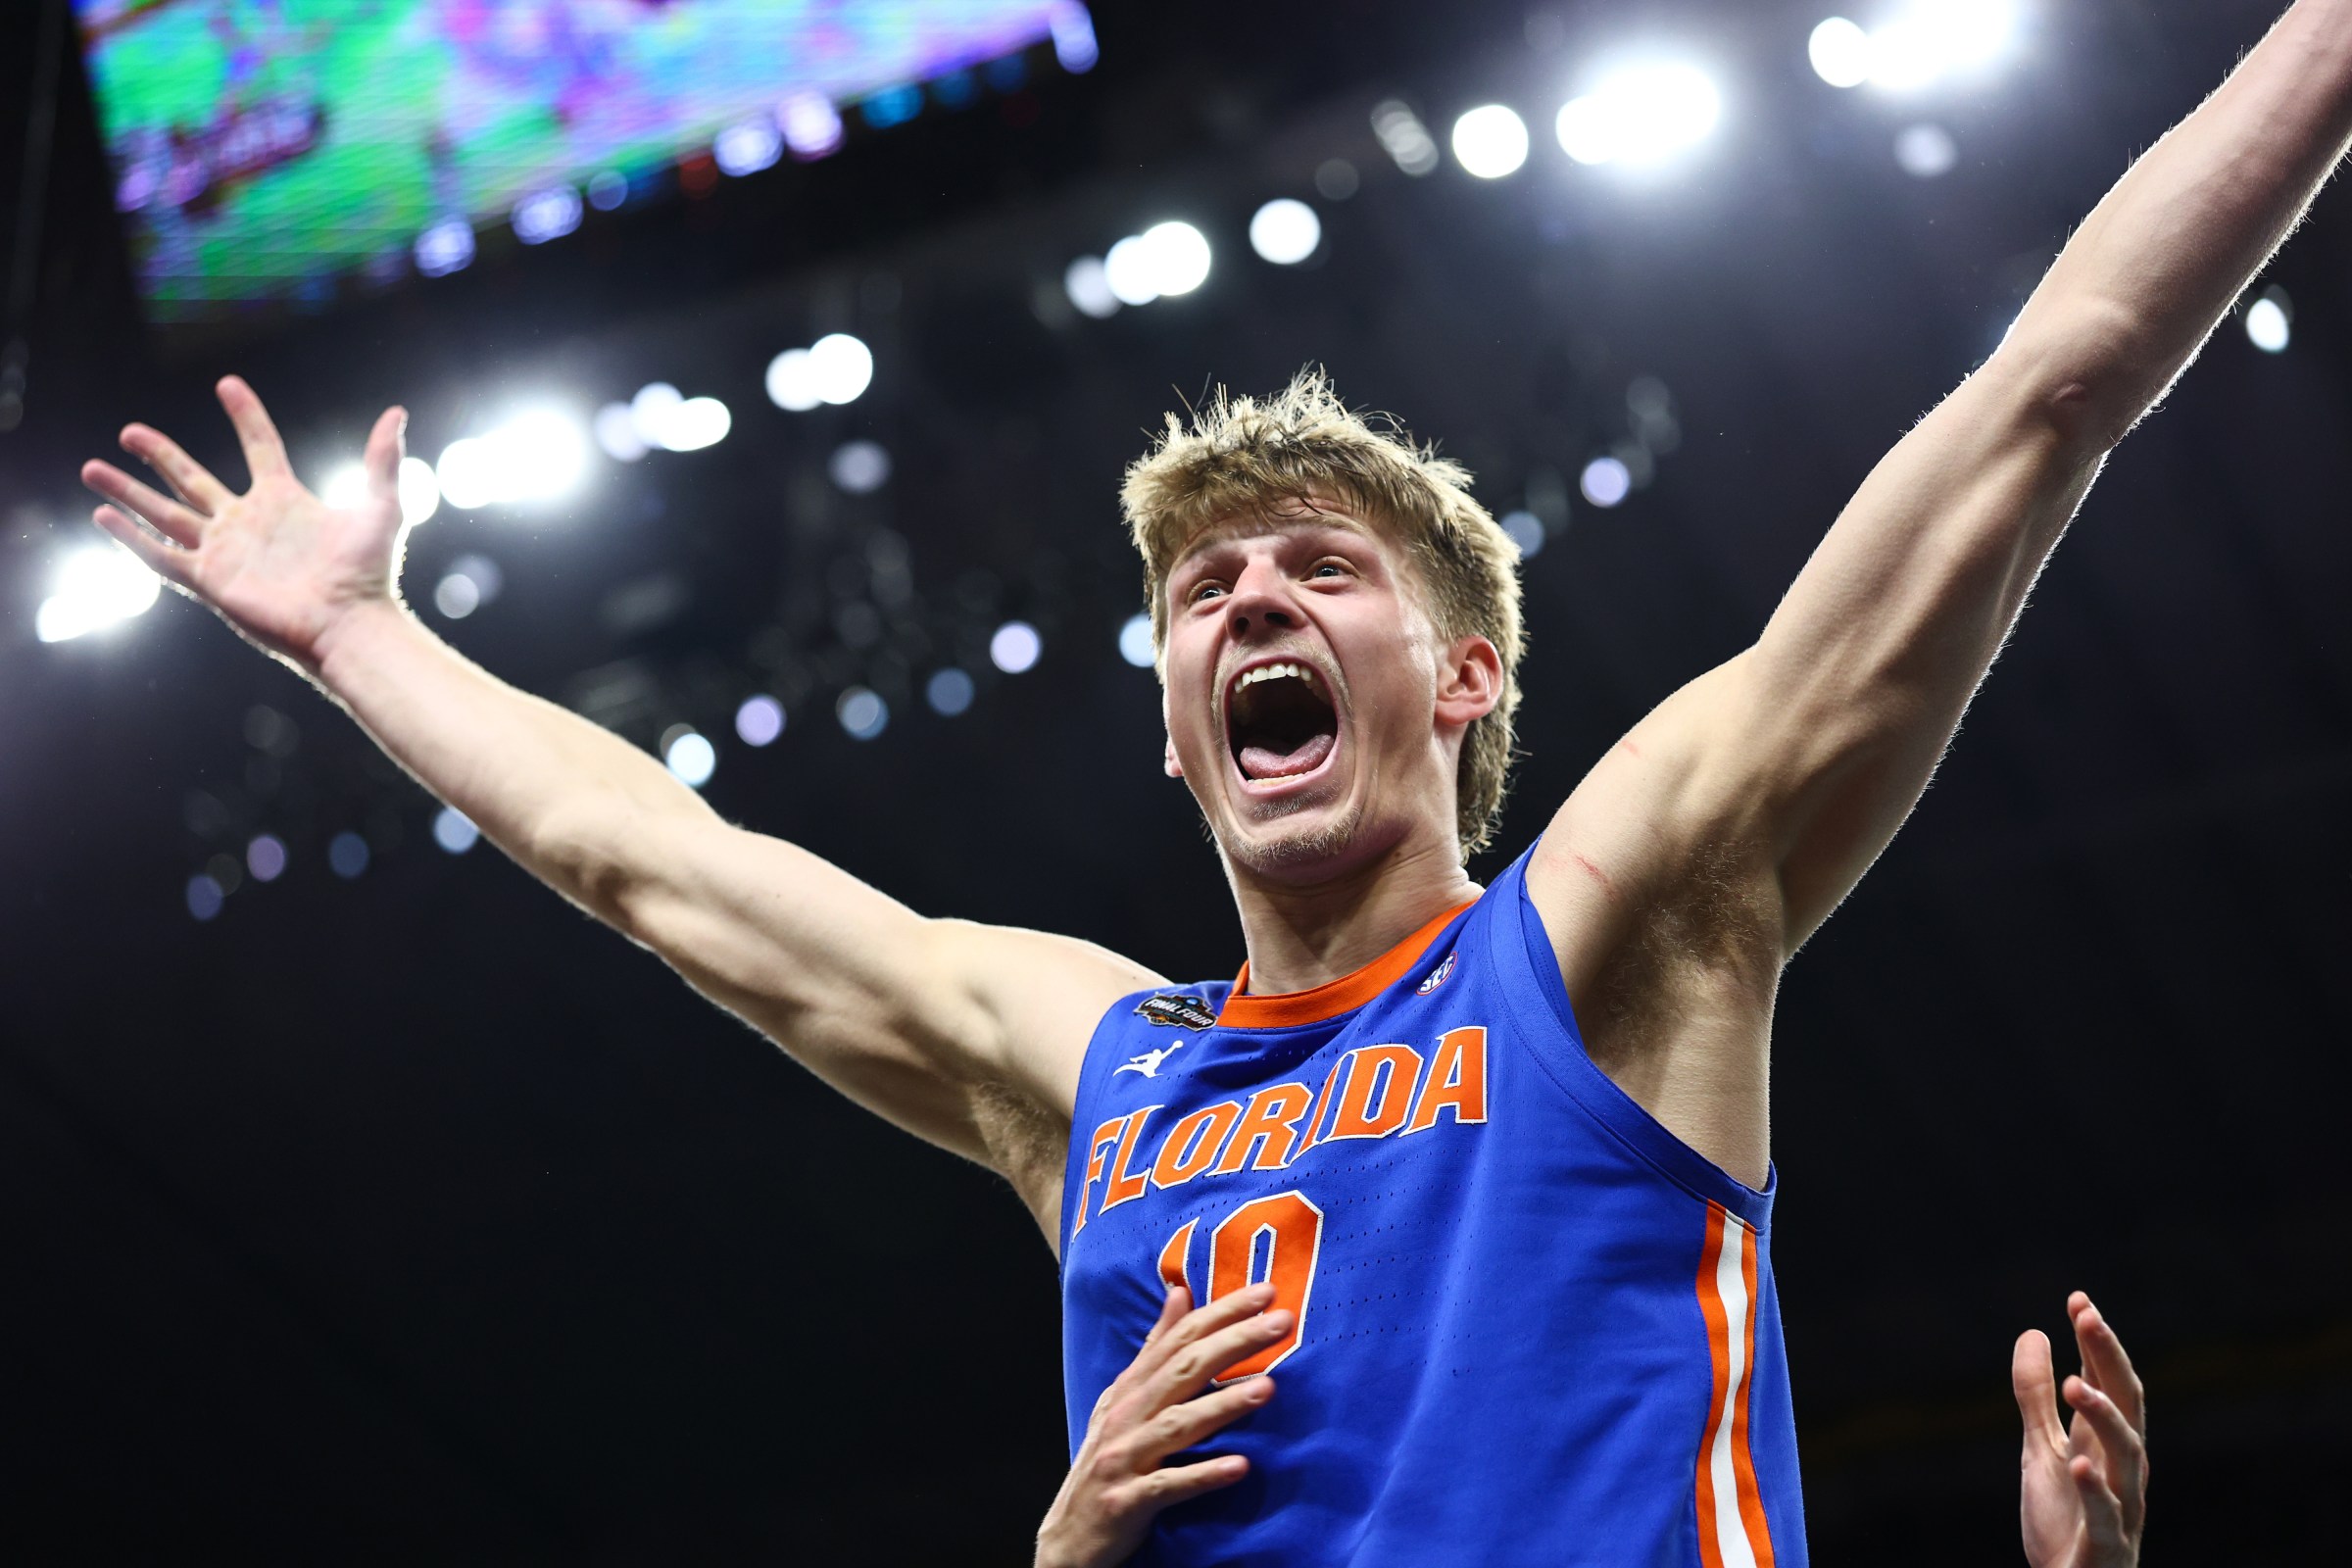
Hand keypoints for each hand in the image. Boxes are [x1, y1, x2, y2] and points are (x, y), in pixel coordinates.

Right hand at [81, 376, 410, 669]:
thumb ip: (383, 461)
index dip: (245, 416)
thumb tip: (396, 414)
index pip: (259, 447)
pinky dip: (132, 536)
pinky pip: (162, 556)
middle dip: (160, 455)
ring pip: (166, 514)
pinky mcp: (211, 581)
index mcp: (285, 501)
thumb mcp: (382, 508)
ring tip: (92, 468)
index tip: (227, 384)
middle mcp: (249, 523)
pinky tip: (104, 515)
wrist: (350, 623)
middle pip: (193, 480)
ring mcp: (226, 552)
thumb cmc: (368, 573)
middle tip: (130, 431)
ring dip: (129, 492)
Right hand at [1036, 1283, 1289, 1567]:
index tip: (1265, 1292)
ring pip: (1178, 1424)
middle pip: (1184, 1370)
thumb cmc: (1110, 1459)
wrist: (1070, 1534)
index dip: (1221, 1312)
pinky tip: (1240, 1466)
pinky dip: (1203, 1475)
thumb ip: (1157, 1347)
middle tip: (1281, 1322)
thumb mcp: (1126, 1398)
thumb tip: (1180, 1293)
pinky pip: (1170, 1485)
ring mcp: (1125, 1457)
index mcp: (1131, 1388)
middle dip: (1234, 1342)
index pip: (1180, 1339)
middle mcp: (1127, 1415)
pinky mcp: (1129, 1500)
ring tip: (1269, 1388)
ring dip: (1224, 1405)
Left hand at [2013, 1291, 2146, 1567]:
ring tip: (2074, 1383)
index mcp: (2105, 1442)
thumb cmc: (2064, 1518)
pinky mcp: (2107, 1544)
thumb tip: (2034, 1332)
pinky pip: (2107, 1515)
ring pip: (2125, 1454)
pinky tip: (2078, 1464)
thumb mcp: (2039, 1449)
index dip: (2097, 1342)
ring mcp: (2121, 1505)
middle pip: (2126, 1404)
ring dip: (2102, 1416)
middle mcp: (2122, 1467)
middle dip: (2108, 1359)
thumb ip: (2036, 1396)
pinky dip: (2096, 1489)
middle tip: (2087, 1317)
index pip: (2109, 1381)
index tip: (2079, 1299)